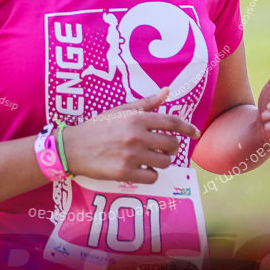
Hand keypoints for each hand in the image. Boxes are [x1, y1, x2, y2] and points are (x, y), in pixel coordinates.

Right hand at [62, 88, 200, 183]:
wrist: (73, 147)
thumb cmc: (97, 127)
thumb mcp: (120, 110)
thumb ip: (146, 103)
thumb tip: (167, 91)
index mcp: (137, 118)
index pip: (172, 122)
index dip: (188, 128)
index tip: (196, 133)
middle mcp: (137, 136)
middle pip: (171, 145)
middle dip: (171, 147)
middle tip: (163, 148)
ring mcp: (132, 155)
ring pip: (164, 162)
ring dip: (161, 161)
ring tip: (150, 158)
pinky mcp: (125, 173)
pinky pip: (152, 177)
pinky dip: (150, 174)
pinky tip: (141, 169)